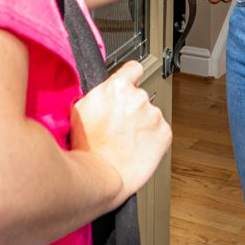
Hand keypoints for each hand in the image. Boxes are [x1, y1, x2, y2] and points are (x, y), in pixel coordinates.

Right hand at [69, 61, 171, 207]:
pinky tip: (137, 149)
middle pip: (140, 97)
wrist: (100, 175)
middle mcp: (138, 97)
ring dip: (142, 126)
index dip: (131, 78)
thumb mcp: (80, 110)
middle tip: (119, 127)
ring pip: (150, 116)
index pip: (134, 68)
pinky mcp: (164, 134)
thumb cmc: (85, 147)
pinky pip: (160, 133)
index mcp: (117, 87)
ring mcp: (154, 115)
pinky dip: (152, 140)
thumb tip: (104, 91)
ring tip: (126, 143)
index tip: (131, 84)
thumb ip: (98, 95)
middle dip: (132, 109)